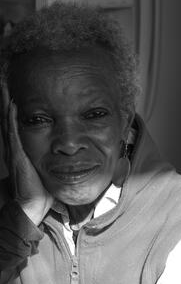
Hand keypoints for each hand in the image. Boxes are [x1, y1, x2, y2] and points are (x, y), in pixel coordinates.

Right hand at [1, 81, 53, 224]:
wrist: (35, 204)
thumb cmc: (44, 187)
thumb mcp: (50, 167)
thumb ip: (55, 157)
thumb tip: (71, 150)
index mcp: (26, 148)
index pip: (21, 122)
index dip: (18, 107)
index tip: (20, 91)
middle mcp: (19, 146)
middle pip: (11, 118)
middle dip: (8, 99)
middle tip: (7, 80)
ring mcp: (16, 149)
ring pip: (9, 121)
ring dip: (6, 103)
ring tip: (6, 85)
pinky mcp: (18, 154)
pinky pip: (13, 131)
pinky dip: (10, 117)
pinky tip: (12, 104)